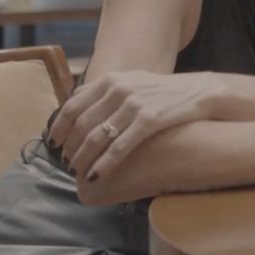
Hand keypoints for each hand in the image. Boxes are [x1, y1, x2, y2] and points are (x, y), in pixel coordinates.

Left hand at [47, 70, 222, 181]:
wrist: (200, 92)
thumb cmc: (164, 91)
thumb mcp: (133, 80)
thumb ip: (105, 89)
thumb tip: (73, 99)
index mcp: (111, 80)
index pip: (72, 105)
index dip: (59, 127)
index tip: (54, 144)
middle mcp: (119, 89)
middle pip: (81, 124)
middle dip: (69, 147)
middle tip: (66, 163)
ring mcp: (134, 105)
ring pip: (96, 137)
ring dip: (82, 157)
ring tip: (77, 171)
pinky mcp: (149, 120)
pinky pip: (119, 146)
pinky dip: (103, 163)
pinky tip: (96, 175)